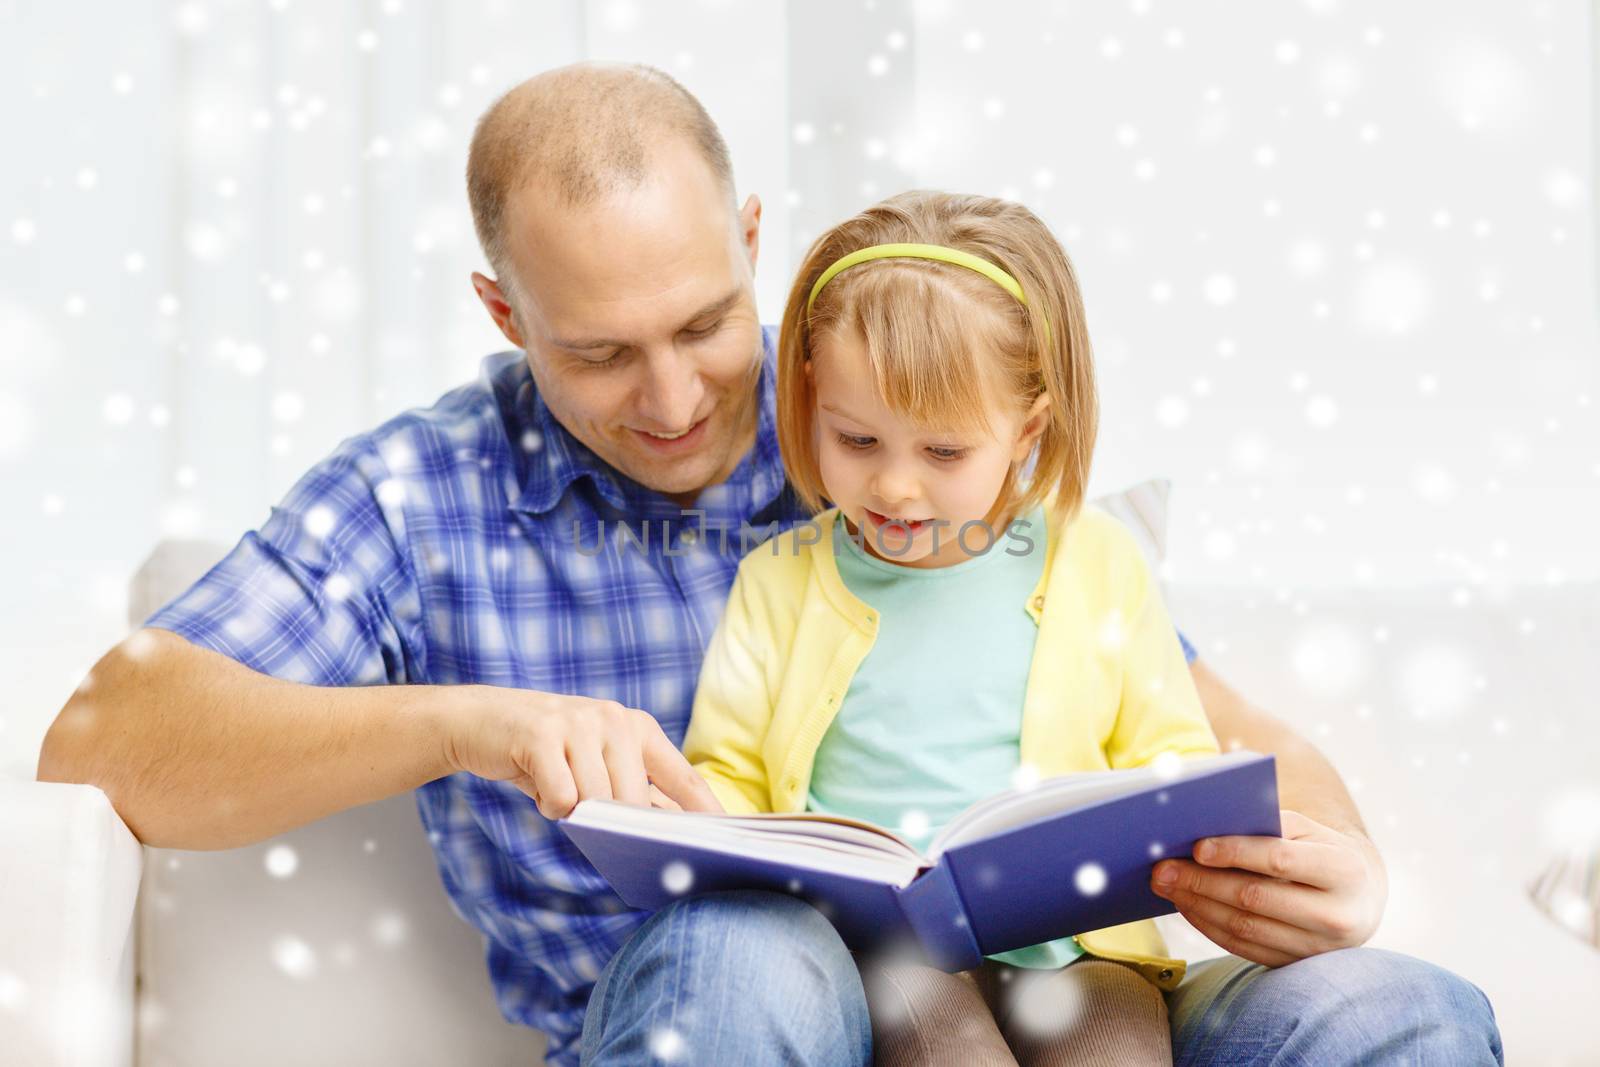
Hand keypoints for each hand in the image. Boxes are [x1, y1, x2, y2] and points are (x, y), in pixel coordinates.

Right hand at [441, 686, 722, 819]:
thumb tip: (674, 837)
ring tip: (557, 787)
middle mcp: (615, 719)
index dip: (707, 812)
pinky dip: (549, 805)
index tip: (730, 842)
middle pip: (636, 803)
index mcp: (639, 727)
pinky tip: (537, 783)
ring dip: (574, 811)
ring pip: (597, 802)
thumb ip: (635, 792)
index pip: (685, 777)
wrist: (480, 721)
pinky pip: (561, 798)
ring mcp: (579, 723)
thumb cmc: (548, 753)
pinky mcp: (542, 735)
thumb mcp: (597, 763)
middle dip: (613, 823)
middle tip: (584, 811)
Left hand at [1149, 809, 1386, 966]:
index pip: (1280, 860)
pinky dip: (1208, 925)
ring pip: (1244, 927)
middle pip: (1255, 898)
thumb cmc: (1319, 850)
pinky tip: (1187, 905)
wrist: (1358, 898)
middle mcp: (1338, 915)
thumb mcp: (1306, 830)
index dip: (1235, 852)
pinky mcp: (1297, 966)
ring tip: (1166, 885)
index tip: (1196, 846)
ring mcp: (1318, 948)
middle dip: (1202, 881)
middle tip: (1162, 868)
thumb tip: (1204, 827)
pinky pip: (1243, 948)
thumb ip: (1266, 826)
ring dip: (1197, 905)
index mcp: (1344, 870)